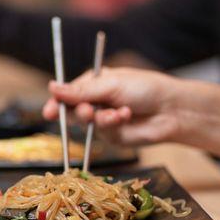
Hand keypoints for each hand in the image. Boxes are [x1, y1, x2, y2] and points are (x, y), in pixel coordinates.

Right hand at [42, 67, 180, 145]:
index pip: (67, 93)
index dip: (56, 102)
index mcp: (94, 83)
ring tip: (117, 113)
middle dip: (79, 112)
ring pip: (87, 123)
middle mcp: (96, 101)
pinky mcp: (112, 136)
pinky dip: (112, 124)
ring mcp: (103, 120)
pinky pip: (102, 133)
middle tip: (88, 111)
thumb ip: (81, 91)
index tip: (48, 111)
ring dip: (100, 118)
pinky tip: (126, 116)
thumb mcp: (111, 84)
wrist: (172, 110)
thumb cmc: (145, 88)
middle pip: (73, 110)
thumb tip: (51, 87)